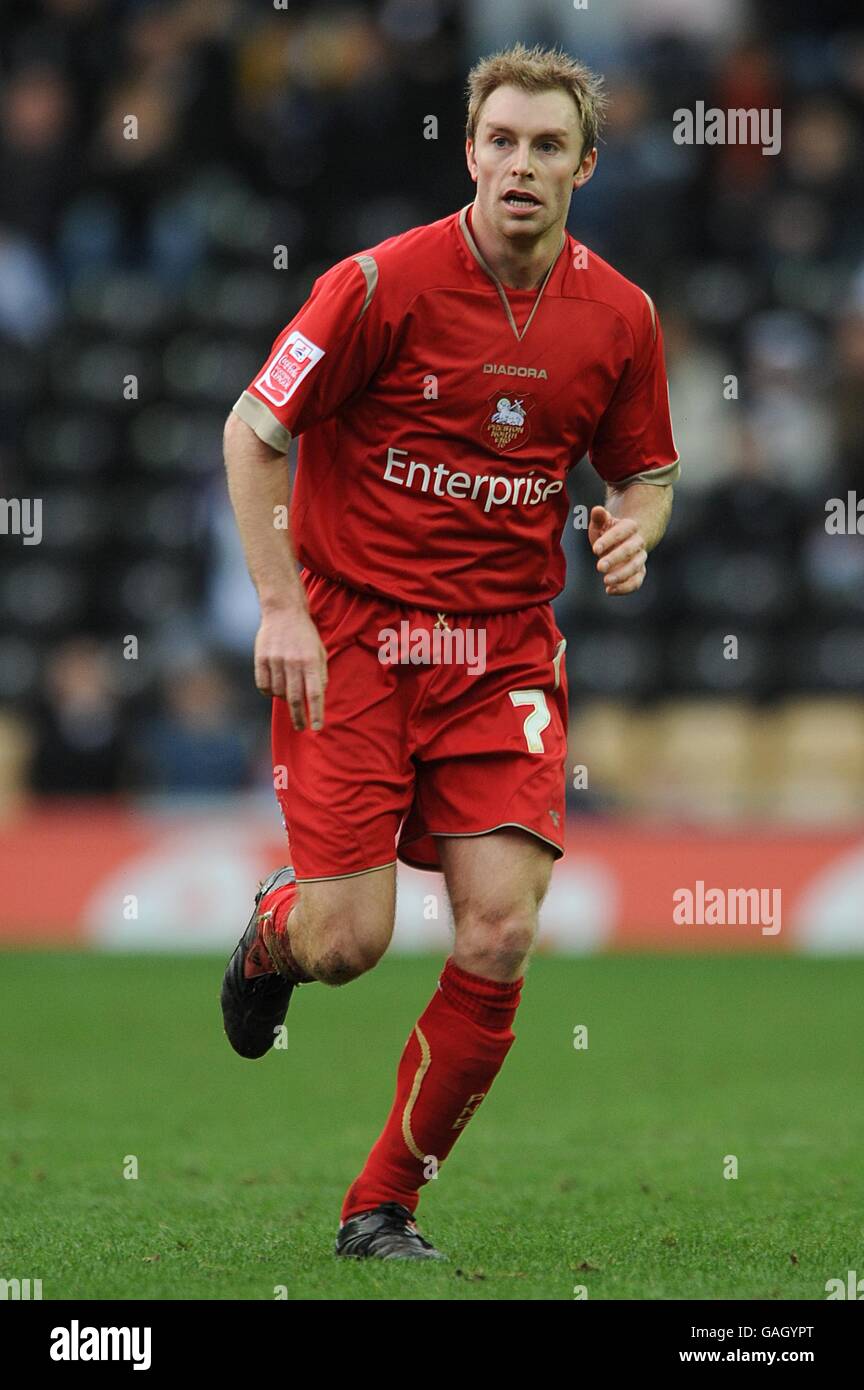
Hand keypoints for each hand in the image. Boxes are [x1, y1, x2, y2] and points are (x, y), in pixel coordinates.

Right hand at [254, 607, 327, 729]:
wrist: (283, 611)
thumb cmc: (305, 634)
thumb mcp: (320, 651)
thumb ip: (320, 674)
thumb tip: (318, 697)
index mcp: (311, 661)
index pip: (315, 693)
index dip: (316, 713)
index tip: (317, 728)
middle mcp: (293, 662)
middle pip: (296, 698)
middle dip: (299, 717)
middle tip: (300, 727)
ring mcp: (275, 660)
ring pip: (278, 693)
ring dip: (284, 699)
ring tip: (288, 695)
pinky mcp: (261, 659)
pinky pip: (263, 685)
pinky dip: (269, 691)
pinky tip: (274, 688)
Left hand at [588, 506, 647, 595]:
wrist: (622, 542)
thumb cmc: (607, 531)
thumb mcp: (601, 523)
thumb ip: (599, 517)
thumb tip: (597, 510)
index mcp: (629, 527)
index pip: (621, 532)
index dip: (609, 540)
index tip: (595, 549)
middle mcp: (638, 542)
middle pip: (629, 550)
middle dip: (615, 559)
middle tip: (599, 567)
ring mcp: (640, 558)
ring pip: (635, 567)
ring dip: (621, 575)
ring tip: (606, 581)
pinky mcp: (639, 573)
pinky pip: (636, 581)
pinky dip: (625, 588)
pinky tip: (610, 590)